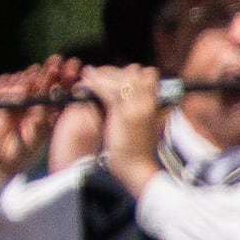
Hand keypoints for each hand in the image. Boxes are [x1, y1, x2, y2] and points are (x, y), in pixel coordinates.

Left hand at [81, 62, 163, 194]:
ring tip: (86, 76)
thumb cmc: (136, 151)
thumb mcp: (139, 125)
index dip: (129, 72)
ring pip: (121, 78)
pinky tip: (84, 85)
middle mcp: (148, 102)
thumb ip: (133, 110)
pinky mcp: (124, 115)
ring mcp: (137, 107)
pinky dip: (94, 85)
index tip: (112, 76)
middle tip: (95, 74)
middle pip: (134, 72)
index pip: (148, 75)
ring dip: (101, 75)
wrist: (138, 168)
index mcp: (154, 104)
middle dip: (112, 70)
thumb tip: (118, 98)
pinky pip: (109, 92)